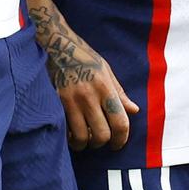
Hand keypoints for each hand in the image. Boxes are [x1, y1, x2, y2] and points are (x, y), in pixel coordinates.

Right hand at [28, 0, 139, 150]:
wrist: (55, 45)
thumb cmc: (84, 57)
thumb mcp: (106, 70)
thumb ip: (119, 93)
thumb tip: (134, 110)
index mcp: (105, 88)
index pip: (120, 121)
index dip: (122, 138)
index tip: (119, 144)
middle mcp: (89, 96)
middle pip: (101, 135)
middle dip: (103, 143)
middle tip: (100, 142)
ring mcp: (70, 101)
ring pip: (81, 137)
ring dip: (84, 144)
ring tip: (84, 140)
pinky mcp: (55, 104)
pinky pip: (64, 131)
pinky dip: (69, 138)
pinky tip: (70, 133)